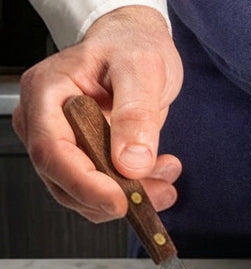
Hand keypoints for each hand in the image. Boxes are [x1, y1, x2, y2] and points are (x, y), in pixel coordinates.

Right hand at [12, 6, 182, 220]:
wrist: (135, 44)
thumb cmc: (130, 46)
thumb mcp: (141, 70)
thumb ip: (136, 115)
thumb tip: (131, 162)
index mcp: (46, 93)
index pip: (52, 151)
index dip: (84, 184)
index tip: (119, 201)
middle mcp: (45, 120)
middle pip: (63, 179)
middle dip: (114, 196)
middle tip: (160, 191)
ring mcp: (62, 140)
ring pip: (82, 192)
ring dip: (128, 197)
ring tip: (166, 175)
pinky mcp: (83, 154)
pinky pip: (100, 186)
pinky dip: (132, 190)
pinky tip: (158, 173)